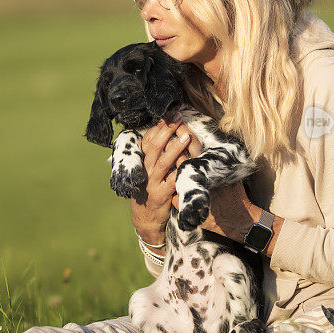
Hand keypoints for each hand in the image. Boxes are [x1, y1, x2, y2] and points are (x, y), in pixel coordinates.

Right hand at [130, 114, 200, 246]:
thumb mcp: (151, 172)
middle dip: (166, 130)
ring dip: (174, 149)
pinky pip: (172, 182)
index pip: (149, 140)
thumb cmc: (152, 191)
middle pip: (154, 146)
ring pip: (162, 162)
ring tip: (186, 137)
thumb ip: (158, 156)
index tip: (170, 113)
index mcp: (144, 162)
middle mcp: (146, 170)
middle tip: (178, 117)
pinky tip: (189, 165)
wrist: (146, 219)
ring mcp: (152, 183)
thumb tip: (170, 136)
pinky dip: (180, 173)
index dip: (159, 126)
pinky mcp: (161, 195)